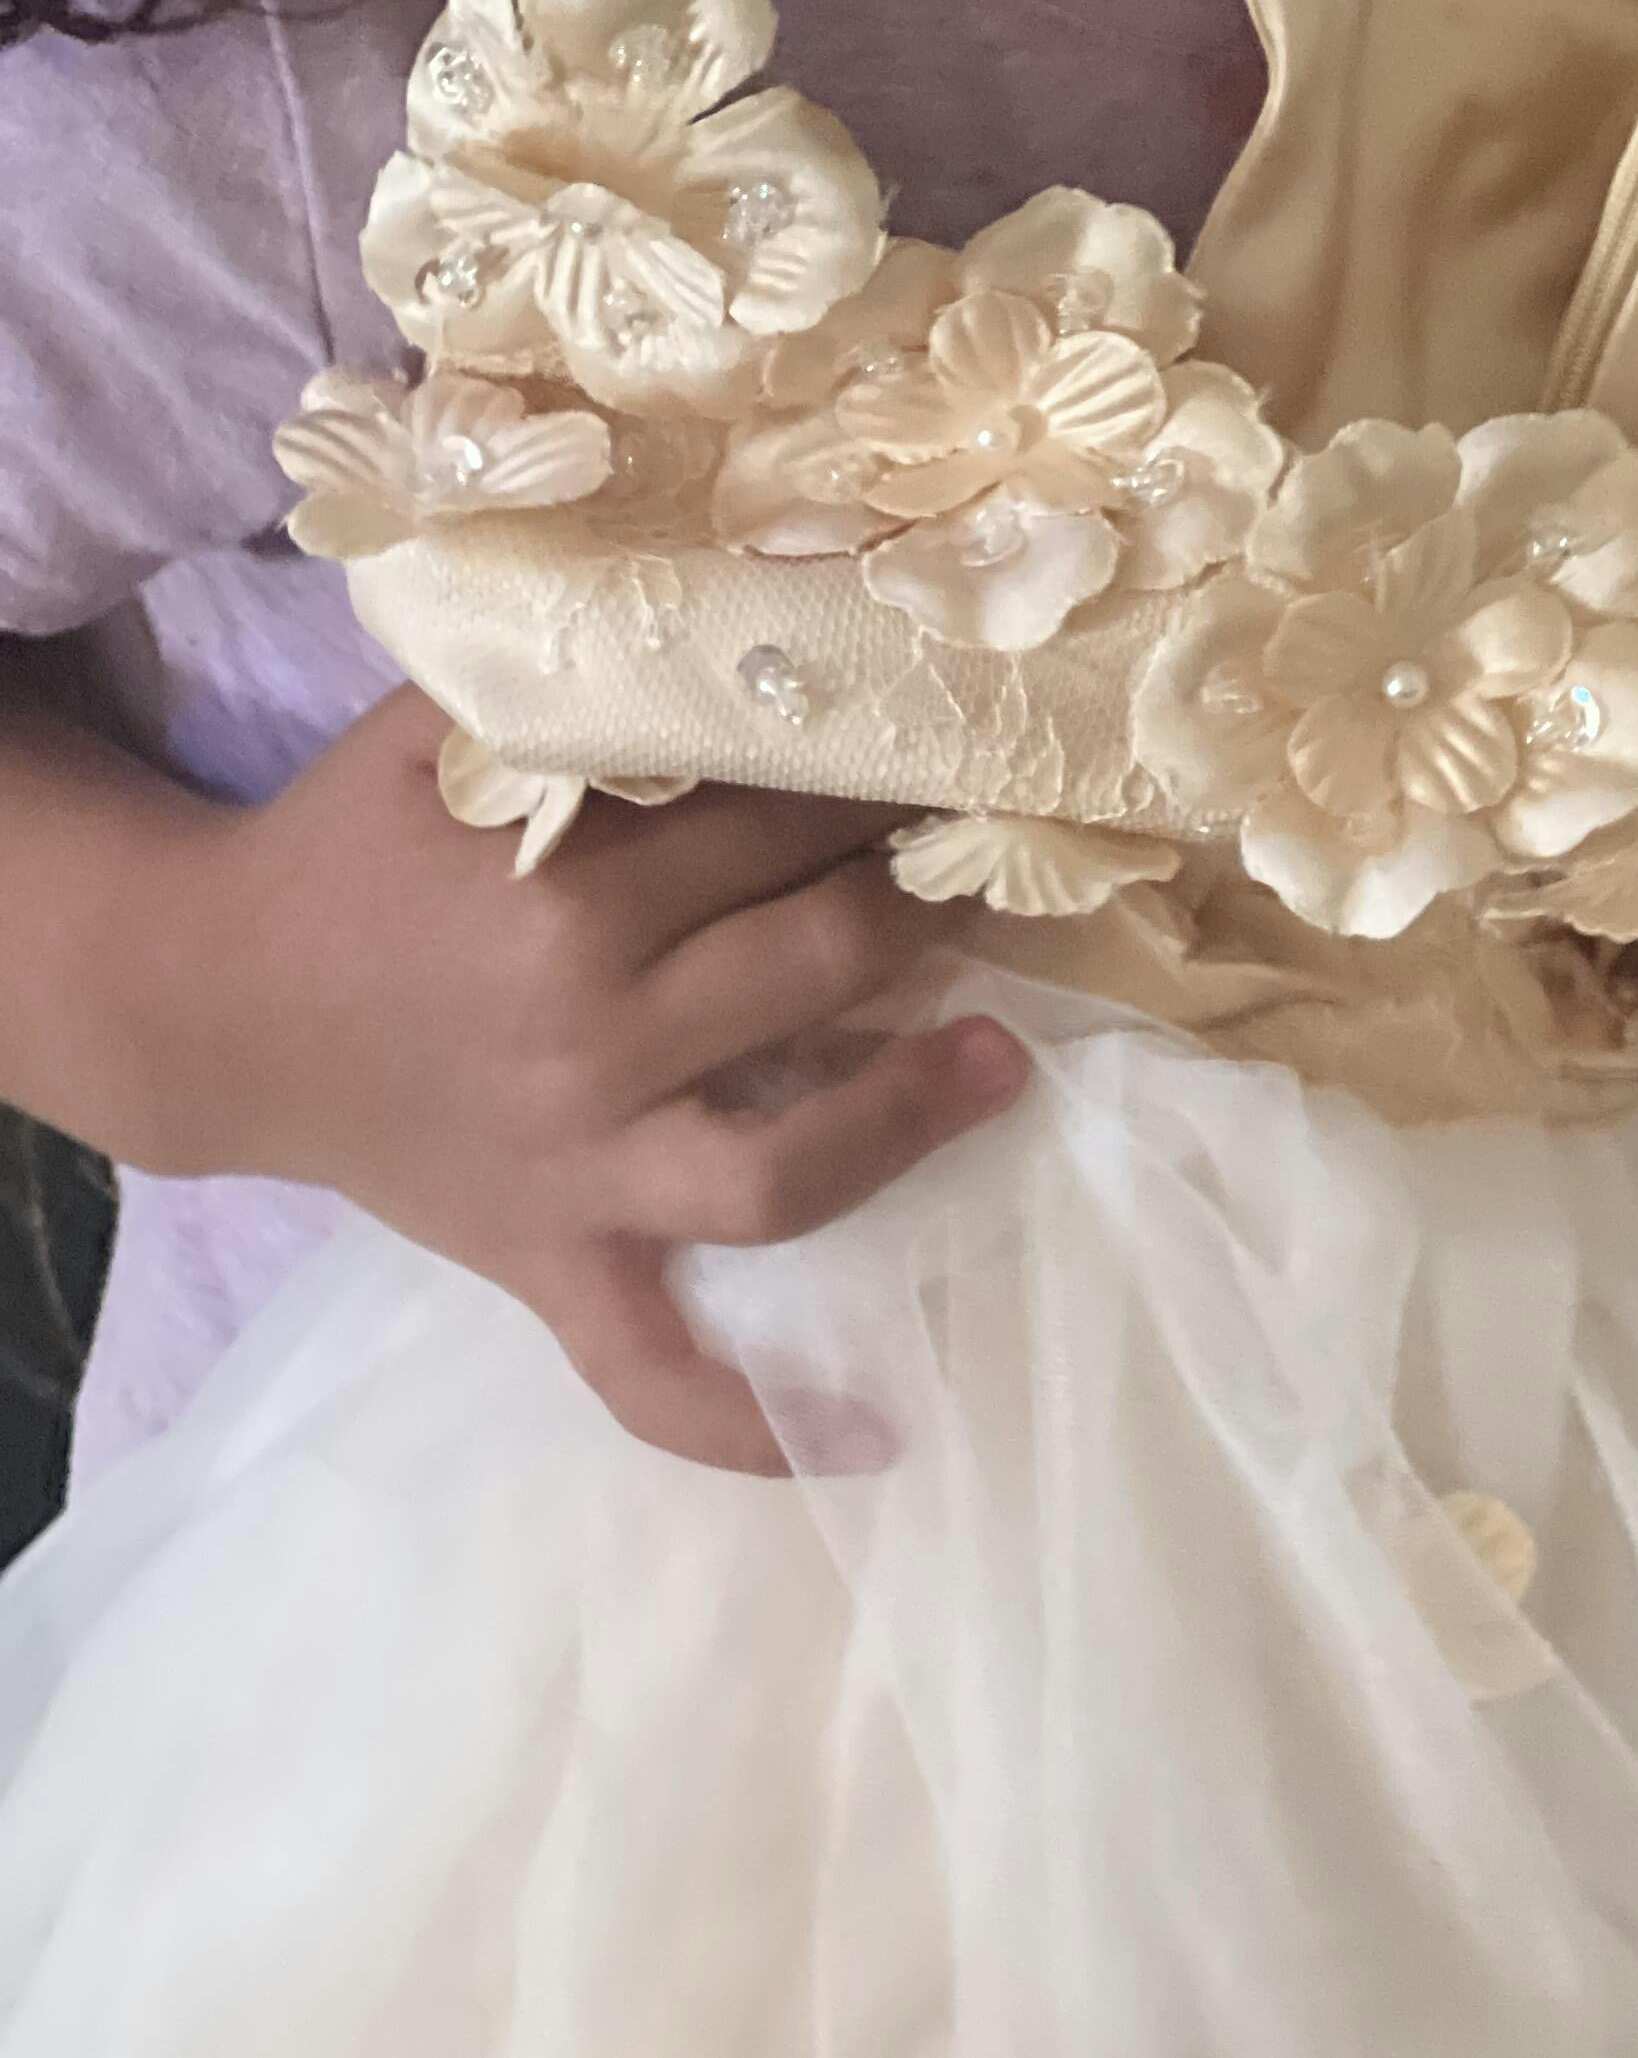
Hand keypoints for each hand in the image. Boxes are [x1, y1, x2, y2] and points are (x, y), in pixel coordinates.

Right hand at [143, 691, 1021, 1472]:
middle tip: (977, 871)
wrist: (215, 1001)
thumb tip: (758, 621)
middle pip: (811, 964)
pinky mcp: (550, 1261)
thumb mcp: (452, 733)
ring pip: (783, 1164)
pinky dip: (747, 1421)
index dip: (873, 787)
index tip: (941, 759)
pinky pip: (652, 1368)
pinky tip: (870, 1436)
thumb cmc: (353, 849)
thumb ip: (591, 684)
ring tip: (1001, 1060)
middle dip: (915, 906)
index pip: (778, 826)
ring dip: (909, 1115)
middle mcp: (589, 1034)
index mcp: (568, 893)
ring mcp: (578, 1165)